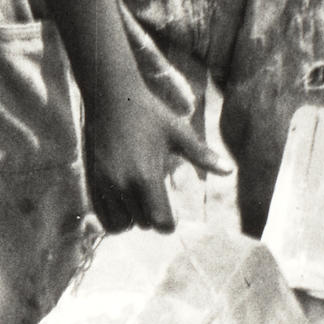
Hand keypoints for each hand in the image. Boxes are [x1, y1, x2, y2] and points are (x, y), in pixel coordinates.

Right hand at [84, 73, 227, 235]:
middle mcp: (123, 185)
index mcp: (146, 176)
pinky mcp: (92, 181)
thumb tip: (230, 171)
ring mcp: (105, 184)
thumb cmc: (149, 114)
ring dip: (133, 219)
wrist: (111, 98)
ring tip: (140, 202)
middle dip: (153, 218)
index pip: (159, 222)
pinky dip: (115, 216)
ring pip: (121, 224)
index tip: (174, 216)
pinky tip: (125, 202)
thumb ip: (202, 156)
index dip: (169, 224)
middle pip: (142, 224)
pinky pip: (104, 216)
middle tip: (158, 199)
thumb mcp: (179, 133)